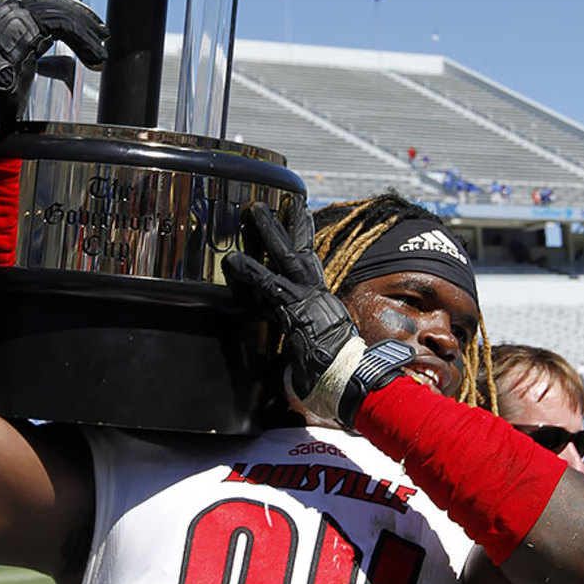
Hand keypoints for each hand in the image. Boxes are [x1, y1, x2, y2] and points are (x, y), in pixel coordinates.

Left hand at [222, 198, 413, 426]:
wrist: (349, 380)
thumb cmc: (337, 375)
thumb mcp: (320, 354)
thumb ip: (302, 351)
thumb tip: (289, 366)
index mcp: (323, 304)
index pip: (311, 268)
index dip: (304, 244)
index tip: (300, 223)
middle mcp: (318, 296)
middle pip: (303, 253)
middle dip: (291, 227)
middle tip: (281, 203)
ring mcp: (308, 299)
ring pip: (287, 258)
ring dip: (270, 233)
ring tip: (255, 212)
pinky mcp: (296, 309)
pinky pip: (269, 285)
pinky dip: (251, 271)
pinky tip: (234, 260)